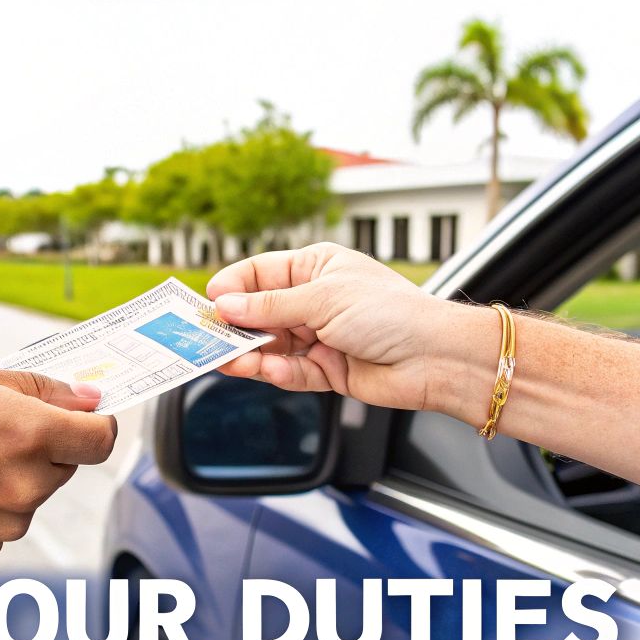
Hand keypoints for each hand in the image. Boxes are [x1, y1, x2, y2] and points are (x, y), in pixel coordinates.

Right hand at [0, 368, 116, 558]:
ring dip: (15, 473)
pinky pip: (6, 519)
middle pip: (67, 464)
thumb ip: (37, 390)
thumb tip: (88, 400)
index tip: (82, 415)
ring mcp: (6, 522)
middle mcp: (25, 484)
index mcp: (28, 435)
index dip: (95, 424)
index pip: (101, 439)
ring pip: (35, 491)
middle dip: (43, 444)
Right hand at [207, 243, 482, 413]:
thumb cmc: (393, 312)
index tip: (208, 303)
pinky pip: (289, 371)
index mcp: (317, 267)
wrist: (435, 356)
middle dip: (235, 325)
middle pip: (260, 312)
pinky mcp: (327, 371)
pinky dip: (273, 372)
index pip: (261, 274)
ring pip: (271, 346)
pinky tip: (257, 370)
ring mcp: (321, 336)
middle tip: (203, 337)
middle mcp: (316, 300)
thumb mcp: (323, 298)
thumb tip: (225, 305)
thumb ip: (271, 307)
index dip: (232, 288)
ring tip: (224, 358)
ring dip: (249, 352)